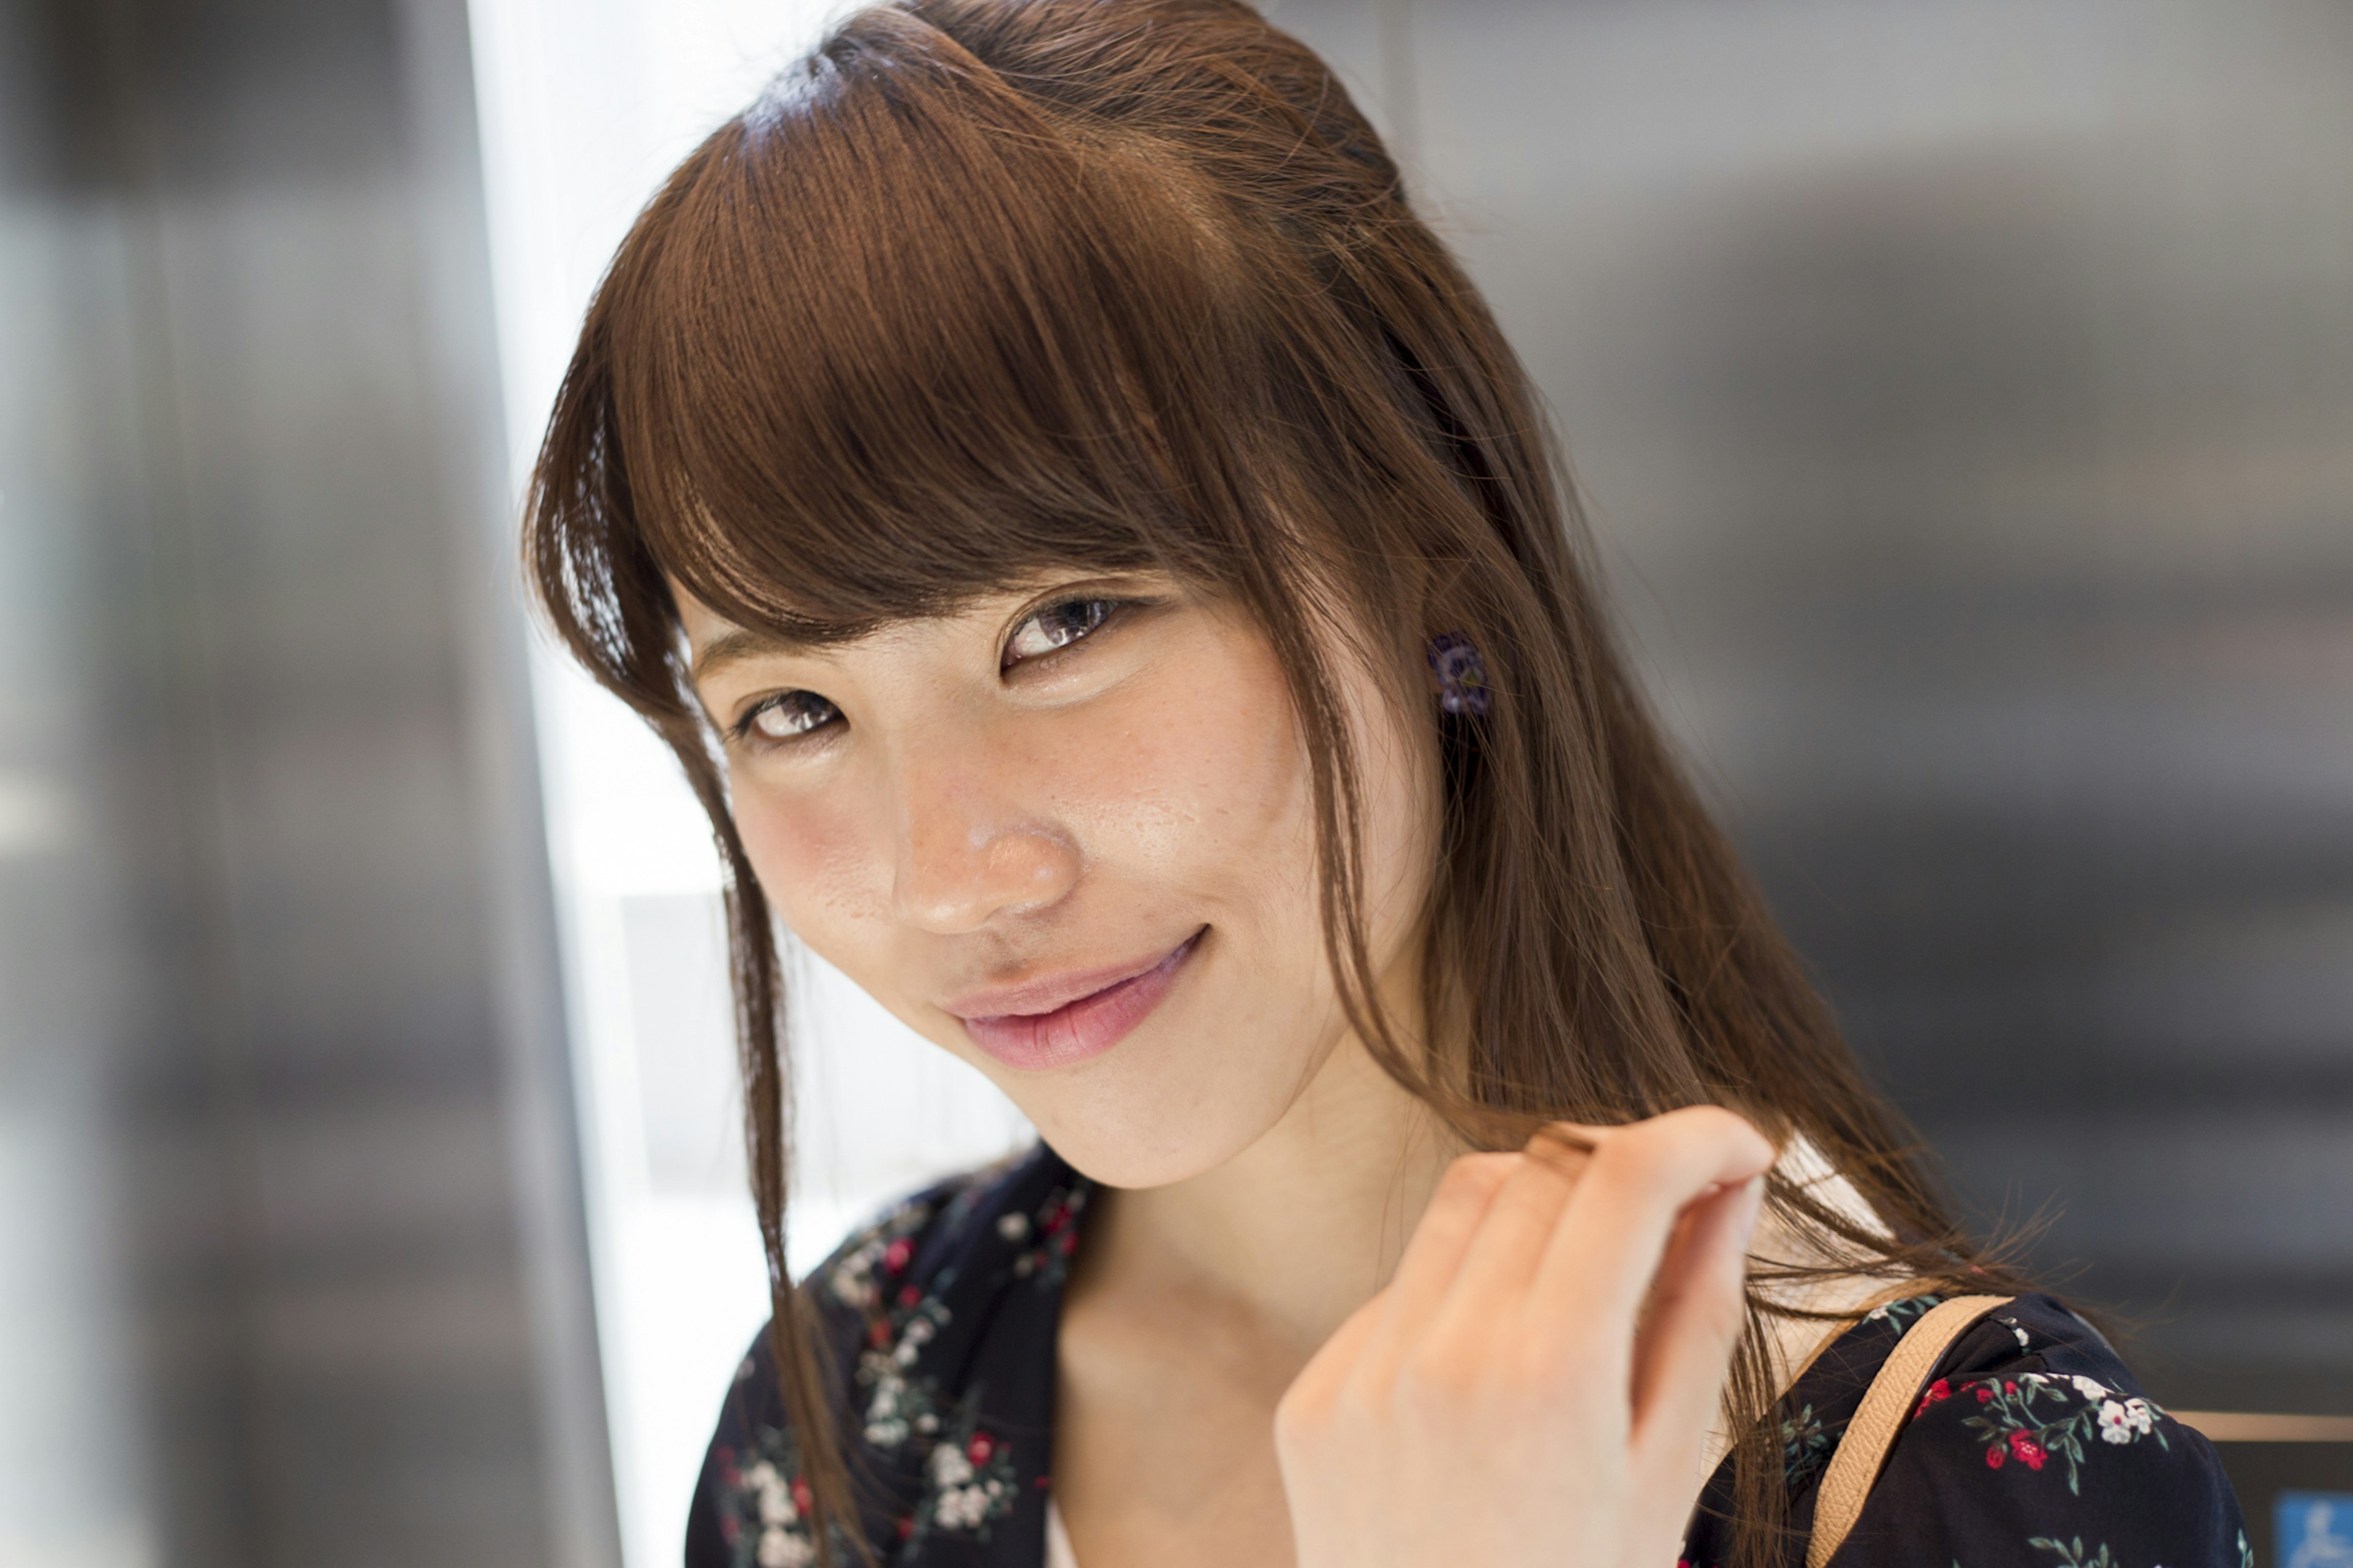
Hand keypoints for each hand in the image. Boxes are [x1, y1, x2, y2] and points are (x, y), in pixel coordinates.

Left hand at [1273, 1106, 1772, 1567]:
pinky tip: (1498, 1377)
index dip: (1697, 1135)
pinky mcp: (1315, 1394)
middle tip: (1679, 1206)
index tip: (1742, 1144)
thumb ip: (1696, 1315)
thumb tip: (1730, 1188)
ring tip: (1589, 1281)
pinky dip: (1464, 1295)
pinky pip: (1399, 1291)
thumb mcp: (1665, 1476)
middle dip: (1625, 1166)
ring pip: (1461, 1205)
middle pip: (1543, 1167)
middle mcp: (1441, 1354)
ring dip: (1540, 1209)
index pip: (1624, 1177)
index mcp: (1547, 1378)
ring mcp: (1362, 1372)